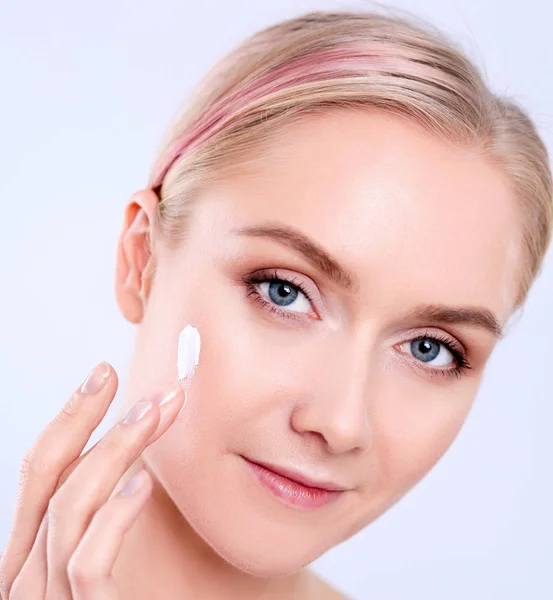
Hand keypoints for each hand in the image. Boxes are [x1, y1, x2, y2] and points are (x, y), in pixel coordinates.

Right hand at [0, 362, 183, 598]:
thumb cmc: (148, 592)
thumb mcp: (121, 535)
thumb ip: (113, 492)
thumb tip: (135, 426)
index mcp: (35, 546)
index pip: (42, 468)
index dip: (70, 415)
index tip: (103, 373)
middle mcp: (28, 572)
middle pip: (47, 476)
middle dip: (86, 418)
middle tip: (126, 376)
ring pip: (69, 509)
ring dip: (115, 451)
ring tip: (156, 413)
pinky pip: (87, 565)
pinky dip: (114, 517)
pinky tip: (145, 483)